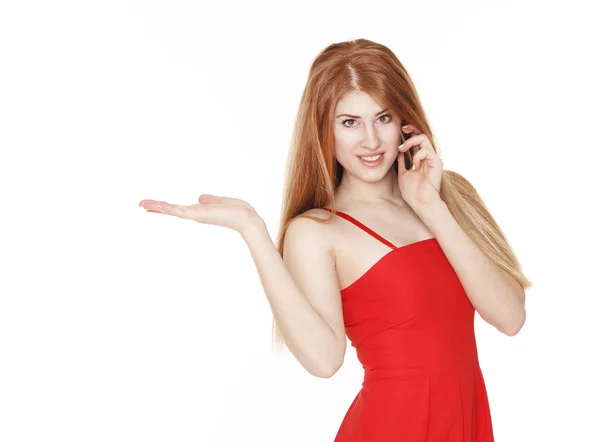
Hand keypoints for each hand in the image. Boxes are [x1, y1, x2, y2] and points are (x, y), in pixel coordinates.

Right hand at [138, 194, 260, 233]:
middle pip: (172, 210)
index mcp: (200, 212)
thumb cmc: (239, 211)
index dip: (166, 207)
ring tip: (143, 204)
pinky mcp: (199, 215)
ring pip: (173, 210)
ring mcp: (196, 216)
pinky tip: (159, 205)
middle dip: (156, 208)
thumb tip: (200, 197)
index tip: (153, 206)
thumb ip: (210, 200)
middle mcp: (196, 215)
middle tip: (140, 204)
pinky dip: (169, 208)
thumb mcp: (221, 201)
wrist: (247, 219)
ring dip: (158, 207)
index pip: (179, 209)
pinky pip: (180, 211)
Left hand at [397, 125, 443, 212]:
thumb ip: (401, 162)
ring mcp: (433, 159)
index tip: (400, 130)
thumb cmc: (412, 192)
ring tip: (402, 149)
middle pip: (422, 135)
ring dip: (411, 142)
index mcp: (421, 159)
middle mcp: (428, 157)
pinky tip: (414, 165)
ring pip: (424, 139)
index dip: (410, 133)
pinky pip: (426, 151)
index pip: (417, 140)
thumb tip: (398, 151)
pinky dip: (417, 155)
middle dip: (411, 130)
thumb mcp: (402, 174)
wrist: (421, 203)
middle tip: (402, 129)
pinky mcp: (437, 163)